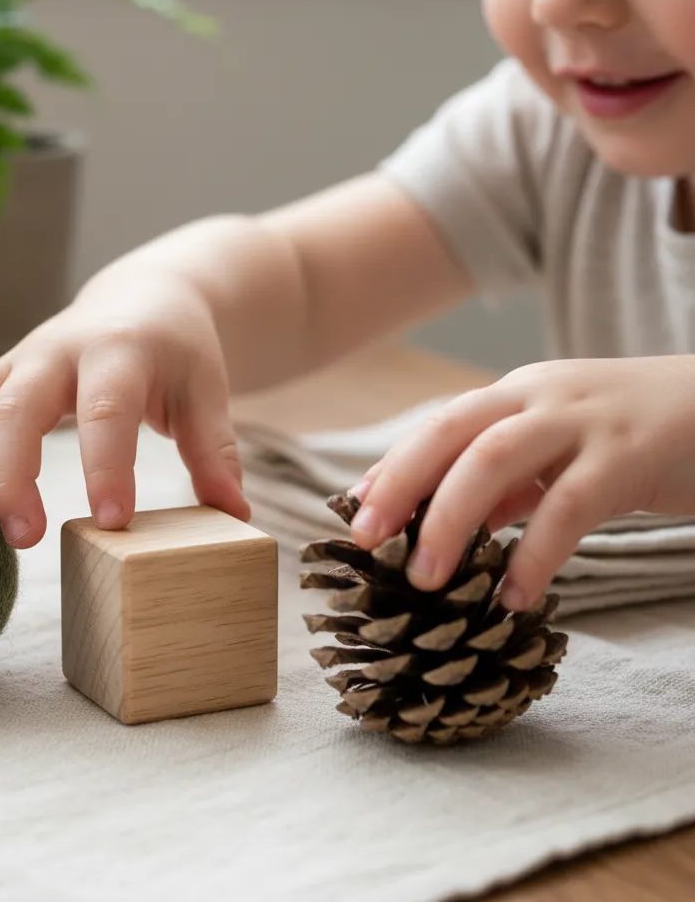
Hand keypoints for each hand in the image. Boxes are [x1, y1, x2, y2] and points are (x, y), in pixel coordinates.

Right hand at [0, 272, 249, 547]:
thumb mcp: (206, 390)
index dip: (107, 464)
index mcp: (120, 351)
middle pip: (21, 404)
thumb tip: (236, 517)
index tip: (111, 521)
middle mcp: (60, 351)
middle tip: (23, 538)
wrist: (145, 296)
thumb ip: (215, 450)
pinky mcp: (3, 375)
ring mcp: (24, 360)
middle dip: (14, 471)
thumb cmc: (178, 350)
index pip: (108, 408)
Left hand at [344, 356, 694, 610]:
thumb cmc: (635, 434)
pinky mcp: (628, 455)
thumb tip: (449, 523)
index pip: (438, 426)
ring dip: (450, 519)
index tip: (355, 511)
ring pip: (495, 460)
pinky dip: (534, 554)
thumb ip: (509, 481)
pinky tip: (514, 596)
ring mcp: (582, 421)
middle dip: (400, 485)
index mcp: (516, 394)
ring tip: (427, 579)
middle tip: (367, 540)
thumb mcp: (560, 448)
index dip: (393, 467)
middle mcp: (538, 396)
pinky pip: (568, 507)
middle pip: (449, 431)